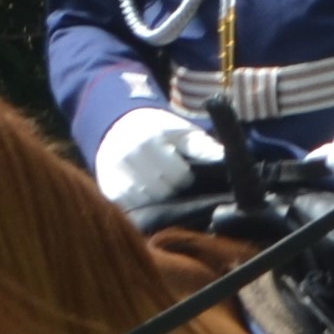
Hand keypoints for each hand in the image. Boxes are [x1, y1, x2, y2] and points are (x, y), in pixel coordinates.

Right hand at [91, 106, 222, 207]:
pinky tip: (147, 198)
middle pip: (164, 192)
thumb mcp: (182, 131)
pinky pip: (130, 208)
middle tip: (173, 184)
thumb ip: (203, 146)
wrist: (118, 126)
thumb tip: (226, 159)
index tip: (186, 174)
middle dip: (174, 192)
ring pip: (147, 203)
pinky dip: (141, 207)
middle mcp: (129, 155)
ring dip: (158, 202)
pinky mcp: (107, 188)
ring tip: (161, 191)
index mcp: (150, 139)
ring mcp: (115, 173)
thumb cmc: (159, 130)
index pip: (180, 176)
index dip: (187, 178)